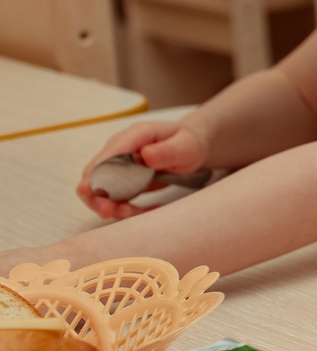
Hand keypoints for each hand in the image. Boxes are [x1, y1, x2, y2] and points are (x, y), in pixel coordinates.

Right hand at [78, 122, 209, 221]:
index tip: (90, 190)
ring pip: (102, 190)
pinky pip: (116, 199)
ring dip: (112, 206)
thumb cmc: (188, 144)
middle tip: (108, 212)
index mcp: (135, 135)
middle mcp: (120, 150)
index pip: (108, 153)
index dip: (95, 172)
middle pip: (94, 174)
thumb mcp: (186, 146)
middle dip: (96, 195)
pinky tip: (149, 210)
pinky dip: (127, 209)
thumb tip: (146, 154)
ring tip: (131, 214)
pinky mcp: (122, 182)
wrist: (191, 149)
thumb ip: (168, 150)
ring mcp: (118, 166)